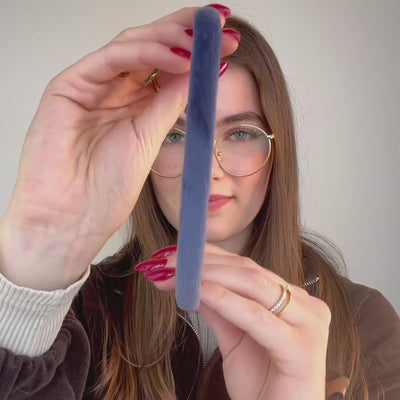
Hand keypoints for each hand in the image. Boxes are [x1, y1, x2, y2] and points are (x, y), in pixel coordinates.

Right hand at [0, 6, 238, 289]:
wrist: (72, 220)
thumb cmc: (106, 190)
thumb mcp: (150, 140)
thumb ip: (172, 102)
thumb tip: (205, 71)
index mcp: (134, 104)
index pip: (165, 64)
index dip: (196, 49)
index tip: (229, 42)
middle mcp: (113, 90)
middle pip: (151, 46)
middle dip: (187, 33)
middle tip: (222, 27)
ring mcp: (90, 86)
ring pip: (132, 45)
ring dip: (171, 38)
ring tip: (205, 39)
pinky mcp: (68, 87)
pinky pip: (111, 60)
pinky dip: (145, 53)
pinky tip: (178, 58)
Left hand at [142, 244, 330, 399]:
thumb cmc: (263, 385)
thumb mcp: (234, 339)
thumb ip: (219, 308)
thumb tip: (191, 281)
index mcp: (294, 300)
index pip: (248, 267)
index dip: (211, 256)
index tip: (178, 253)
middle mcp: (306, 306)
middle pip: (250, 272)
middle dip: (205, 264)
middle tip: (169, 262)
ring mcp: (309, 324)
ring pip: (254, 285)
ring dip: (210, 276)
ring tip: (178, 274)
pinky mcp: (303, 348)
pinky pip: (257, 317)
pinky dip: (226, 301)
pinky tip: (200, 292)